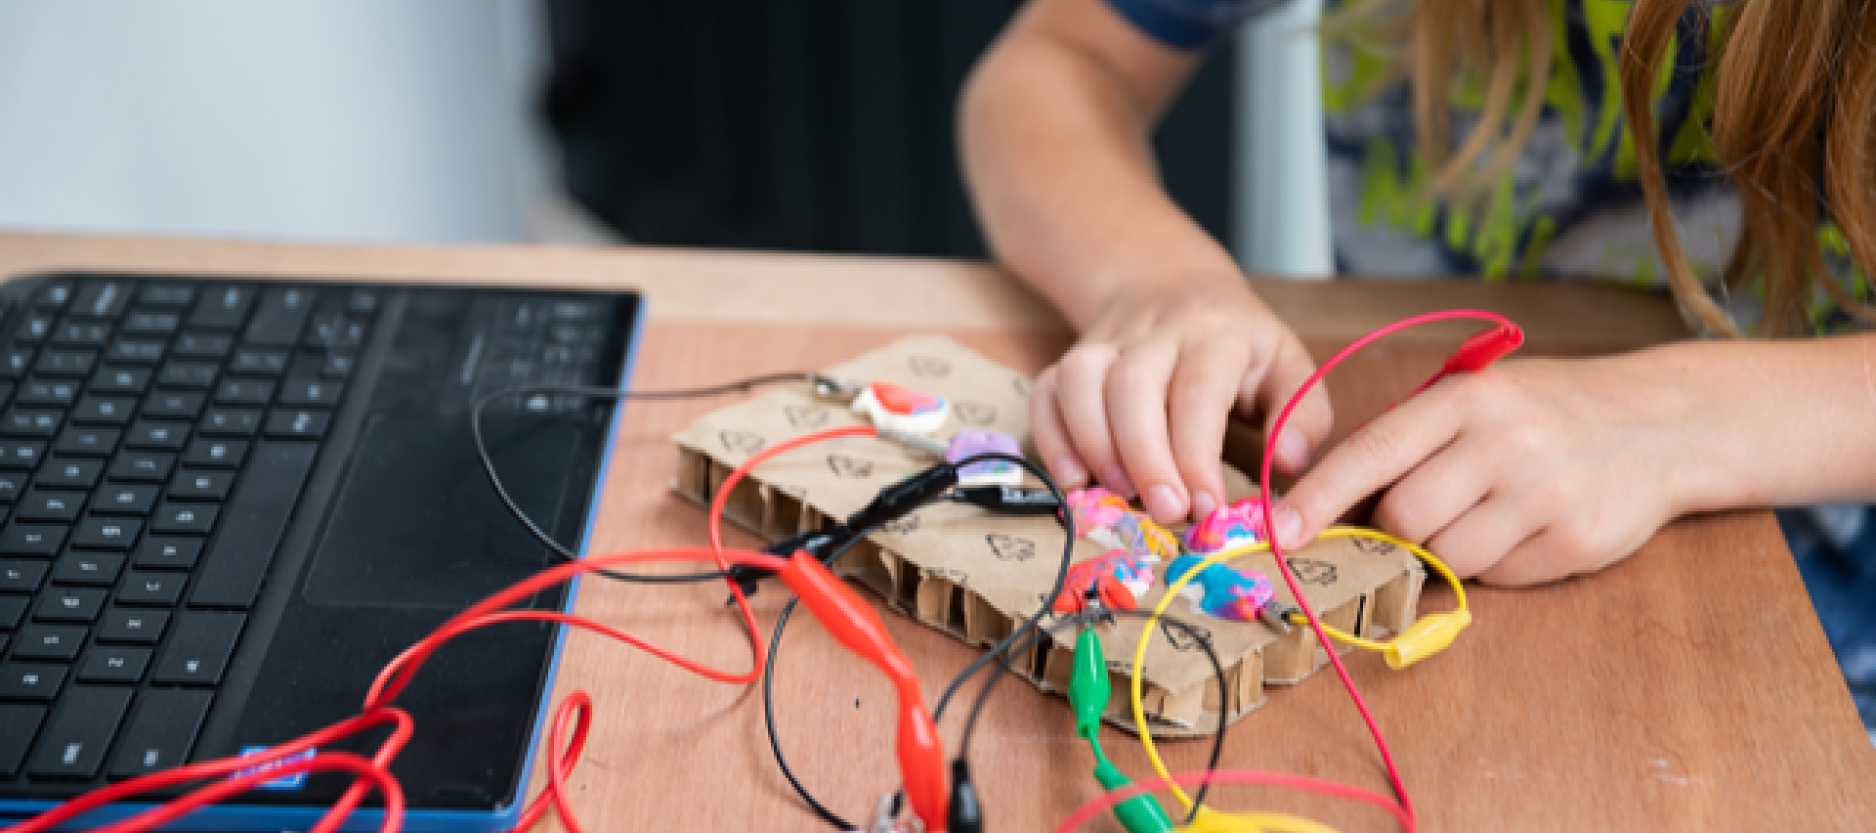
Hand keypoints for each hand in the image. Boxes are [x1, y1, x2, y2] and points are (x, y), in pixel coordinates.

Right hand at [1030, 277, 1332, 524]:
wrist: (1171, 283)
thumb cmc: (1235, 344)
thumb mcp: (1286, 364)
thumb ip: (1301, 413)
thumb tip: (1291, 462)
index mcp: (1216, 333)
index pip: (1198, 391)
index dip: (1196, 453)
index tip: (1207, 507)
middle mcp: (1154, 332)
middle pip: (1133, 386)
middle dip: (1145, 457)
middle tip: (1166, 512)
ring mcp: (1104, 342)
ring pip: (1079, 381)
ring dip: (1093, 445)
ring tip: (1120, 493)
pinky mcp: (1070, 359)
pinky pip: (1045, 392)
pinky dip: (1050, 437)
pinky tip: (1073, 478)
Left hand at [1268, 353, 1713, 584]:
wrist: (1660, 423)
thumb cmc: (1545, 412)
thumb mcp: (1477, 397)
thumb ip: (1410, 438)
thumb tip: (1326, 501)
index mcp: (1467, 399)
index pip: (1372, 451)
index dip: (1317, 498)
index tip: (1276, 532)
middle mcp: (1504, 442)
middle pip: (1404, 517)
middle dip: (1395, 529)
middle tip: (1419, 514)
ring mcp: (1544, 493)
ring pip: (1448, 554)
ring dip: (1447, 549)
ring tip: (1482, 513)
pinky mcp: (1576, 540)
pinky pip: (1499, 576)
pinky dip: (1496, 564)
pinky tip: (1523, 529)